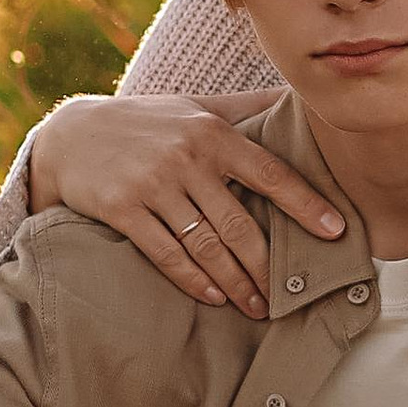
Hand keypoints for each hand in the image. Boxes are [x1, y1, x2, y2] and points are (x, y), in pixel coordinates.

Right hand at [27, 95, 343, 317]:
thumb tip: (297, 98)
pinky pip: (167, 253)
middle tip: (290, 297)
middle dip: (267, 266)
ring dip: (236, 282)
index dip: (306, 205)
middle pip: (240, 223)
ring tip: (257, 307)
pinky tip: (215, 297)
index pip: (270, 172)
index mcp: (213, 132)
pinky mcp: (122, 208)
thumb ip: (245, 109)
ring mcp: (152, 184)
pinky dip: (194, 280)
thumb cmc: (148, 123)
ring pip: (206, 245)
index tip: (337, 233)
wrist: (70, 135)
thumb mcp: (196, 106)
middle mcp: (186, 157)